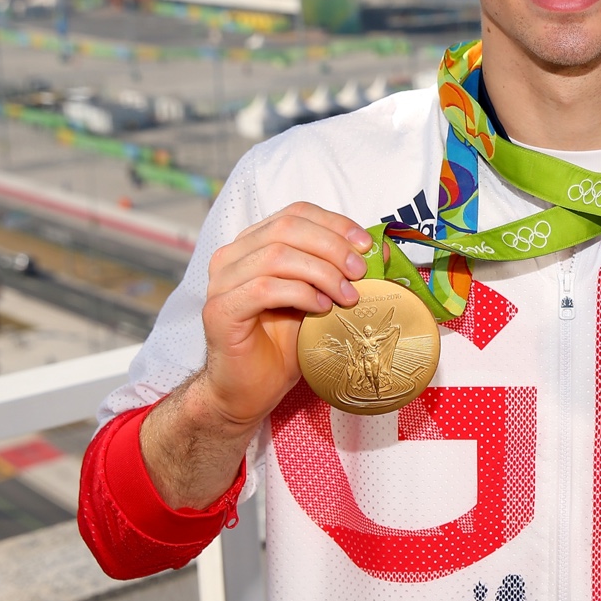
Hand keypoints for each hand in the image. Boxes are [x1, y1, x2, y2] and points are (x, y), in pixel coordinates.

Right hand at [195, 202, 371, 428]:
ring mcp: (222, 282)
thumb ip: (339, 271)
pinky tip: (321, 309)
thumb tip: (381, 250)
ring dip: (322, 273)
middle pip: (287, 228)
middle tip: (360, 272)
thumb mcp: (319, 297)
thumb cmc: (284, 342)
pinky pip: (264, 289)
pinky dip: (301, 294)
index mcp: (254, 243)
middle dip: (332, 247)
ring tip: (346, 296)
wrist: (251, 387)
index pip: (296, 213)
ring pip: (277, 256)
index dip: (335, 223)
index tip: (366, 245)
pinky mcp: (219, 310)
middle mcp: (232, 256)